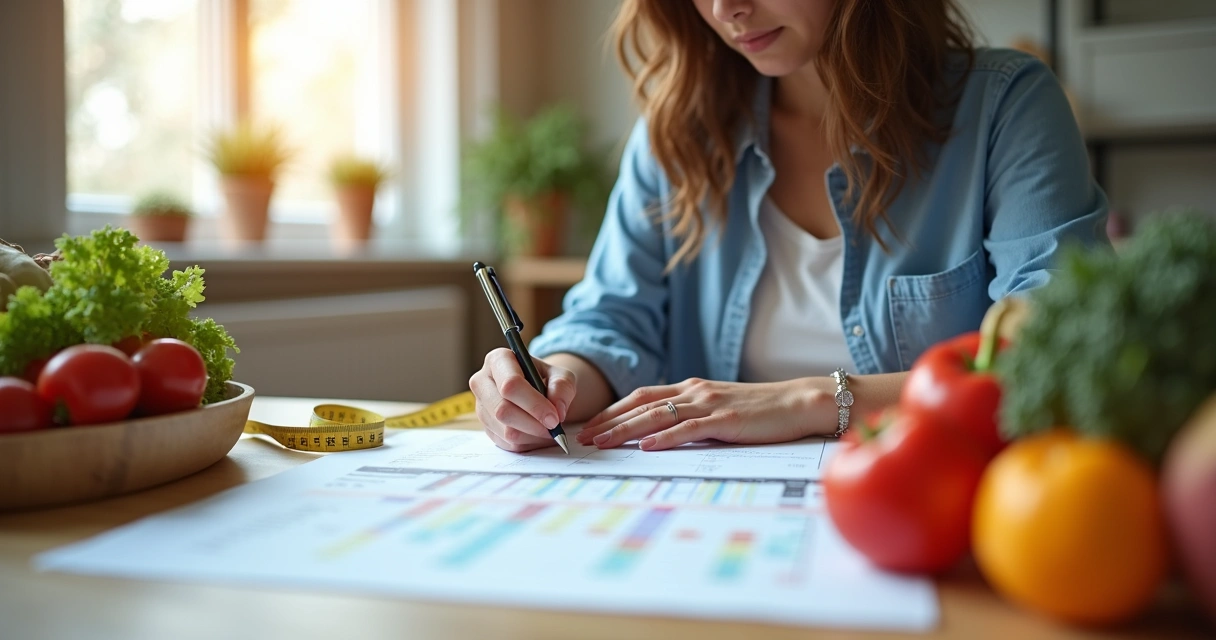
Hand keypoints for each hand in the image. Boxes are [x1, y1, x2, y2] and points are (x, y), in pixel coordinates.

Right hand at [469, 348, 576, 452]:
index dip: (533, 404)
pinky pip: (507, 443)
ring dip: (533, 435)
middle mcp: (482, 382)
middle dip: (533, 424)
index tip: (555, 418)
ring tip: (549, 429)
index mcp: (498, 360)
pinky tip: (538, 433)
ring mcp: (480, 407)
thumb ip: (562, 388)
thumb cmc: (546, 380)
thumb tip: (557, 410)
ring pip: (505, 430)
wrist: (538, 392)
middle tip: (554, 427)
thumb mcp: (561, 376)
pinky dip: (528, 442)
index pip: (510, 385)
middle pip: (502, 410)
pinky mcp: (486, 427)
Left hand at [576, 377, 835, 450]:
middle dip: (609, 421)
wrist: (800, 402)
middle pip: (641, 404)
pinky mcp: (725, 419)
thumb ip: (693, 417)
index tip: (591, 426)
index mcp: (691, 388)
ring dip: (625, 430)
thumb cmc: (761, 411)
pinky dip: (664, 437)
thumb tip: (663, 435)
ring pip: (657, 415)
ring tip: (602, 443)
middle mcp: (694, 391)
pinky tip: (646, 447)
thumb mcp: (720, 409)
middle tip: (584, 437)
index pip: (641, 397)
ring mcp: (709, 403)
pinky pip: (688, 428)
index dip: (613, 411)